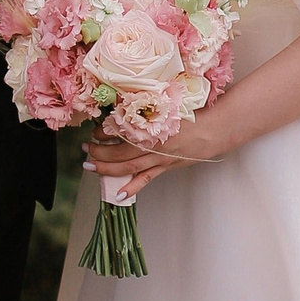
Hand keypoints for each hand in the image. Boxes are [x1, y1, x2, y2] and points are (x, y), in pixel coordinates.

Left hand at [84, 101, 229, 199]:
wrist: (214, 129)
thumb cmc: (192, 113)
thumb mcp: (167, 105)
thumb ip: (148, 108)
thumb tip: (125, 107)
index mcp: (152, 127)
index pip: (121, 132)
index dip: (104, 133)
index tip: (95, 130)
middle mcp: (152, 144)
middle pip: (120, 152)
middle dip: (99, 152)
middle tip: (86, 149)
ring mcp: (159, 158)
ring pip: (127, 167)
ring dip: (107, 168)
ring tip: (91, 165)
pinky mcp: (165, 167)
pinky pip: (145, 179)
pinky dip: (131, 187)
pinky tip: (117, 195)